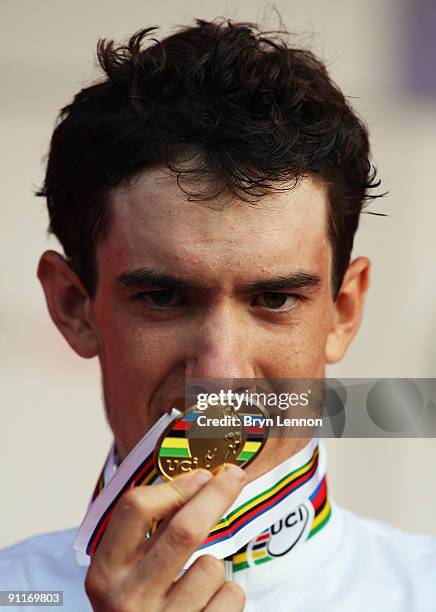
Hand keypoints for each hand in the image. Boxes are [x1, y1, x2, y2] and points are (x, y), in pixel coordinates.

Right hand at [85, 465, 246, 610]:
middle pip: (184, 530)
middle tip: (234, 475)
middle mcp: (127, 599)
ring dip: (216, 566)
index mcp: (105, 572)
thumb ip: (146, 532)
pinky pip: (231, 596)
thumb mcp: (124, 572)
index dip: (175, 486)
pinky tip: (208, 606)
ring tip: (196, 583)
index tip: (200, 476)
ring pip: (212, 567)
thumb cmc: (136, 606)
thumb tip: (198, 480)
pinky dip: (228, 595)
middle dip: (216, 495)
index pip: (136, 508)